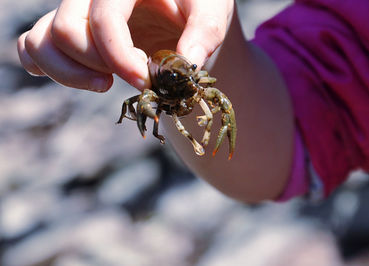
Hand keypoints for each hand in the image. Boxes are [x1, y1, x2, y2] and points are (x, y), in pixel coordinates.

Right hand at [17, 0, 233, 91]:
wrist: (184, 11)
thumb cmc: (197, 6)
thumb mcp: (211, 11)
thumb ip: (204, 32)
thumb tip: (185, 64)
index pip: (104, 19)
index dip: (121, 59)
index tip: (147, 82)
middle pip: (67, 32)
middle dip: (99, 67)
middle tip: (135, 79)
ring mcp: (77, 10)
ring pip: (41, 41)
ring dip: (70, 74)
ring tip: (104, 84)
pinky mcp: (71, 27)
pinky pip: (33, 45)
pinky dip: (45, 66)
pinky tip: (83, 77)